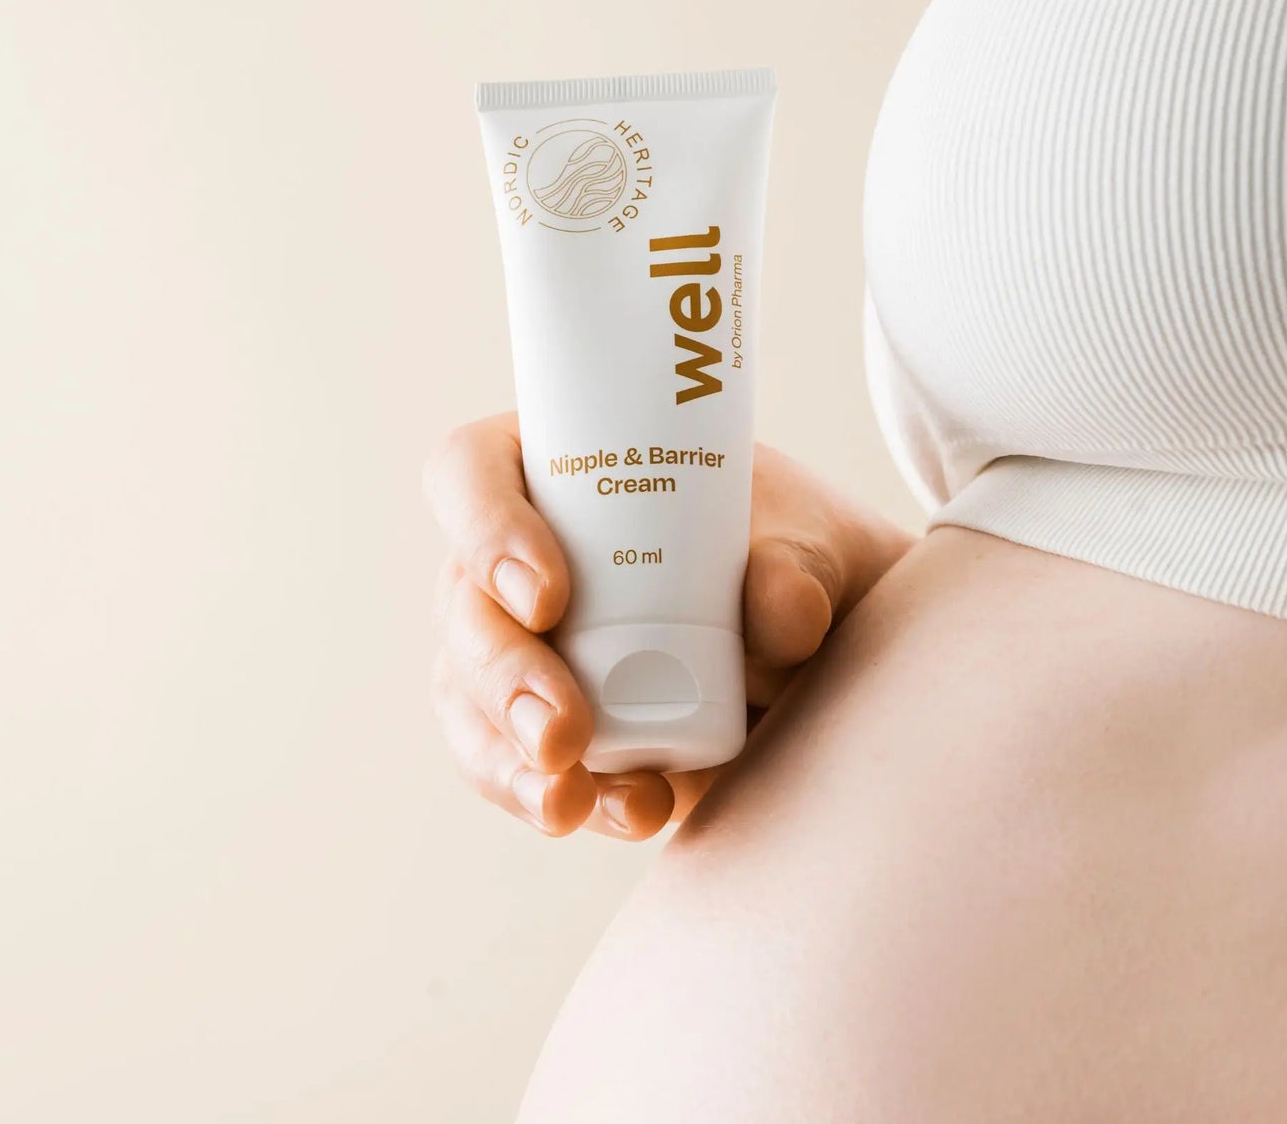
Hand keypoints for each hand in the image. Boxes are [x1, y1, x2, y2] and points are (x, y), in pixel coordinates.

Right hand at [425, 414, 912, 839]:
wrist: (824, 640)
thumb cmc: (793, 555)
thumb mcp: (813, 542)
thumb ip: (800, 566)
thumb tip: (783, 612)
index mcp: (556, 471)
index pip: (471, 473)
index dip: (484, 528)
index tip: (549, 594)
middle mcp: (514, 557)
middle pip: (462, 607)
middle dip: (500, 676)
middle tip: (565, 730)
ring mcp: (517, 648)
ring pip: (467, 699)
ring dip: (508, 757)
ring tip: (569, 800)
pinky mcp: (538, 728)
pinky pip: (512, 766)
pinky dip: (551, 798)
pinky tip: (617, 815)